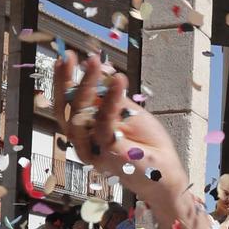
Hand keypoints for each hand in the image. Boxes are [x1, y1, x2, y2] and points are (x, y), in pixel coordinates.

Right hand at [50, 53, 187, 205]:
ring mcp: (93, 148)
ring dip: (87, 85)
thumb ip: (112, 97)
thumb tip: (101, 69)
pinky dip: (110, 101)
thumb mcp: (128, 112)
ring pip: (80, 116)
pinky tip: (118, 81)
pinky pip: (104, 124)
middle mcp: (84, 140)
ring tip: (95, 62)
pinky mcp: (108, 153)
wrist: (164, 173)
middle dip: (65, 80)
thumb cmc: (146, 145)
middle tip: (69, 56)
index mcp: (86, 129)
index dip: (65, 80)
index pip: (68, 103)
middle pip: (66, 109)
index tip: (67, 56)